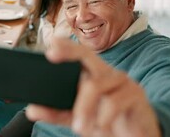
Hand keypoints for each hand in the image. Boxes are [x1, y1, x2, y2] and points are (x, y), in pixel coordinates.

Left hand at [25, 37, 160, 136]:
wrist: (137, 136)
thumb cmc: (106, 121)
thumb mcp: (77, 117)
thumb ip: (56, 113)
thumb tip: (32, 110)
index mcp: (91, 74)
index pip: (77, 54)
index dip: (65, 46)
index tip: (50, 42)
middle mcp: (106, 72)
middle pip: (87, 55)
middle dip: (68, 52)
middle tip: (51, 55)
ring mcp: (121, 81)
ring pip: (95, 85)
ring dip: (83, 108)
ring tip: (79, 127)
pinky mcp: (136, 94)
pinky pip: (113, 101)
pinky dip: (103, 117)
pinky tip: (100, 127)